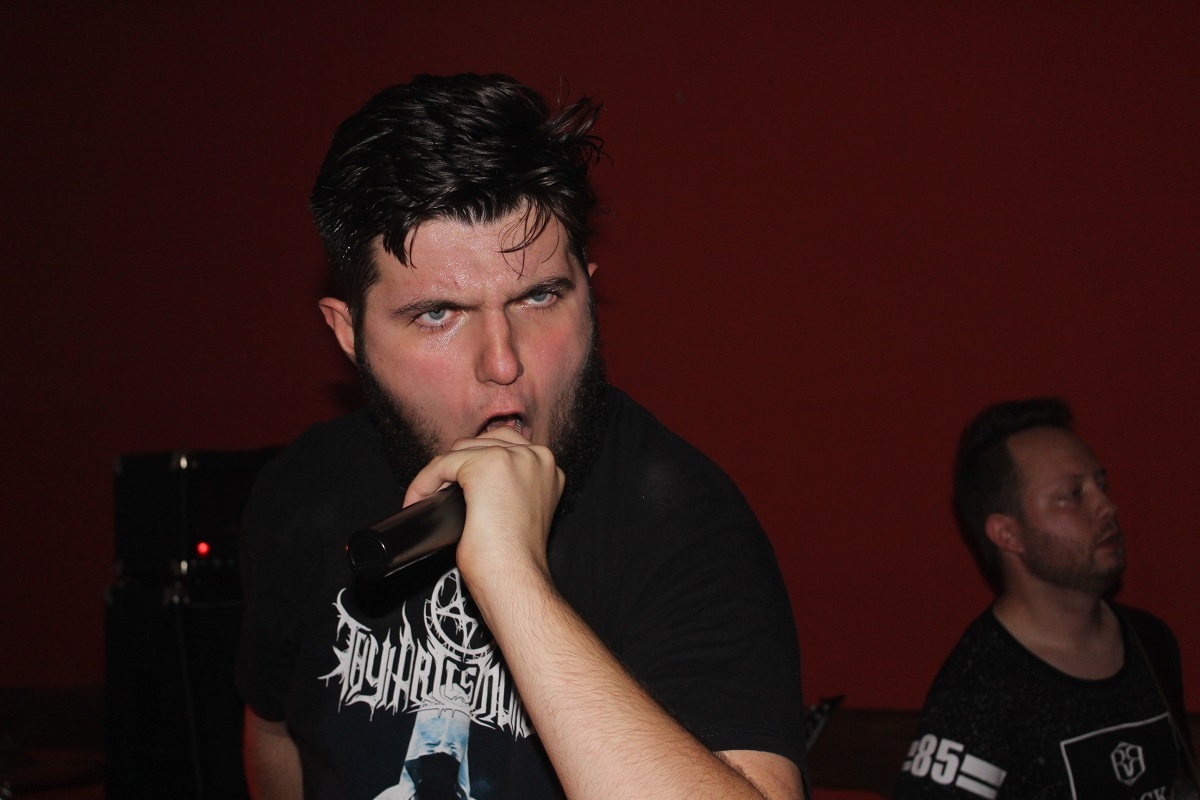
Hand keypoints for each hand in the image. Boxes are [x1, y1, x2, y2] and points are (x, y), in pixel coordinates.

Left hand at [403, 426, 563, 598]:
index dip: (476, 462)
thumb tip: (468, 481)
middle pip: (481, 442)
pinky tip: (418, 500)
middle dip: (458, 466)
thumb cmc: (516, 559)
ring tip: (430, 498)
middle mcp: (535, 456)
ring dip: (441, 473)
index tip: (456, 486)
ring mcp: (512, 457)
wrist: (516, 577)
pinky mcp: (485, 465)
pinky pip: (441, 464)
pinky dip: (424, 483)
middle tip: (440, 494)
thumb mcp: (520, 510)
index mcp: (547, 467)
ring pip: (460, 451)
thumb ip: (508, 487)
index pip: (504, 445)